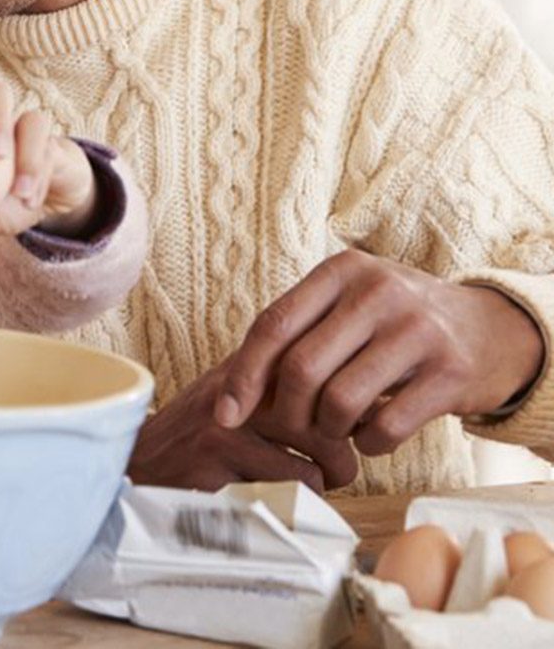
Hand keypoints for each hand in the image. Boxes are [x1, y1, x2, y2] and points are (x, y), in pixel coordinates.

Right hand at [127, 361, 357, 491]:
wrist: (140, 462)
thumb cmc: (200, 435)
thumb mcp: (237, 395)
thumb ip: (282, 387)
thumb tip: (361, 391)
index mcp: (250, 362)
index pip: (320, 363)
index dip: (348, 393)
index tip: (354, 417)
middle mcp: (241, 381)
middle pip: (329, 402)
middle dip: (346, 437)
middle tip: (341, 458)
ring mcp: (231, 417)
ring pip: (322, 444)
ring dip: (333, 473)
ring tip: (322, 479)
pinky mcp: (224, 457)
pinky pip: (298, 480)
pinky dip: (304, 496)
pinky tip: (285, 497)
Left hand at [214, 249, 544, 456]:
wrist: (488, 329)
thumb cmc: (393, 321)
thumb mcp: (347, 303)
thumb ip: (297, 331)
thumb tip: (230, 390)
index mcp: (341, 270)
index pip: (274, 324)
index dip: (243, 375)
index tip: (224, 415)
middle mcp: (378, 290)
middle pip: (301, 367)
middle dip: (286, 411)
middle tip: (292, 429)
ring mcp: (417, 329)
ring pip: (340, 400)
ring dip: (328, 430)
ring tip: (334, 430)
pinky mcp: (450, 371)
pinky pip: (386, 426)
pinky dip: (368, 444)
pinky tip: (370, 438)